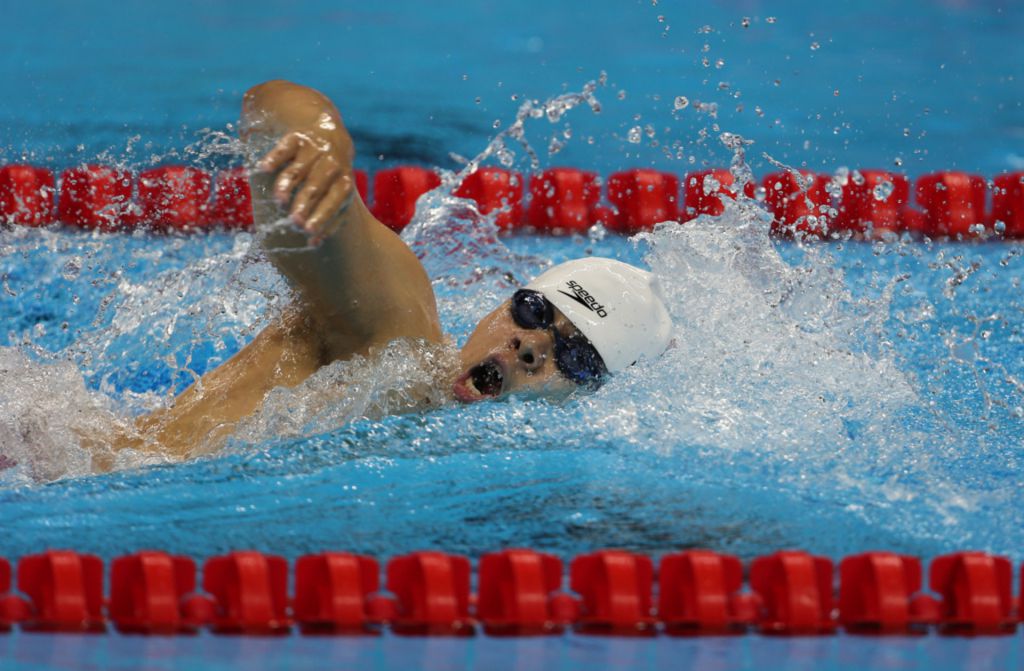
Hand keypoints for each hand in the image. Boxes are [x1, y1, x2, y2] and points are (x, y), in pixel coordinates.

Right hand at [256, 129, 354, 244]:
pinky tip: (263, 168)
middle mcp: (331, 165)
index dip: (321, 216)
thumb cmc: (332, 177)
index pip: (333, 201)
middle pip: (315, 188)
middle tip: (294, 222)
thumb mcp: (339, 195)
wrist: (331, 133)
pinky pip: (284, 149)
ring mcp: (314, 151)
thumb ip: (330, 219)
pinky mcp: (297, 138)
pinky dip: (274, 158)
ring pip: (298, 170)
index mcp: (344, 183)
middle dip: (304, 205)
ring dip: (287, 185)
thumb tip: (313, 243)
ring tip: (279, 202)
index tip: (308, 231)